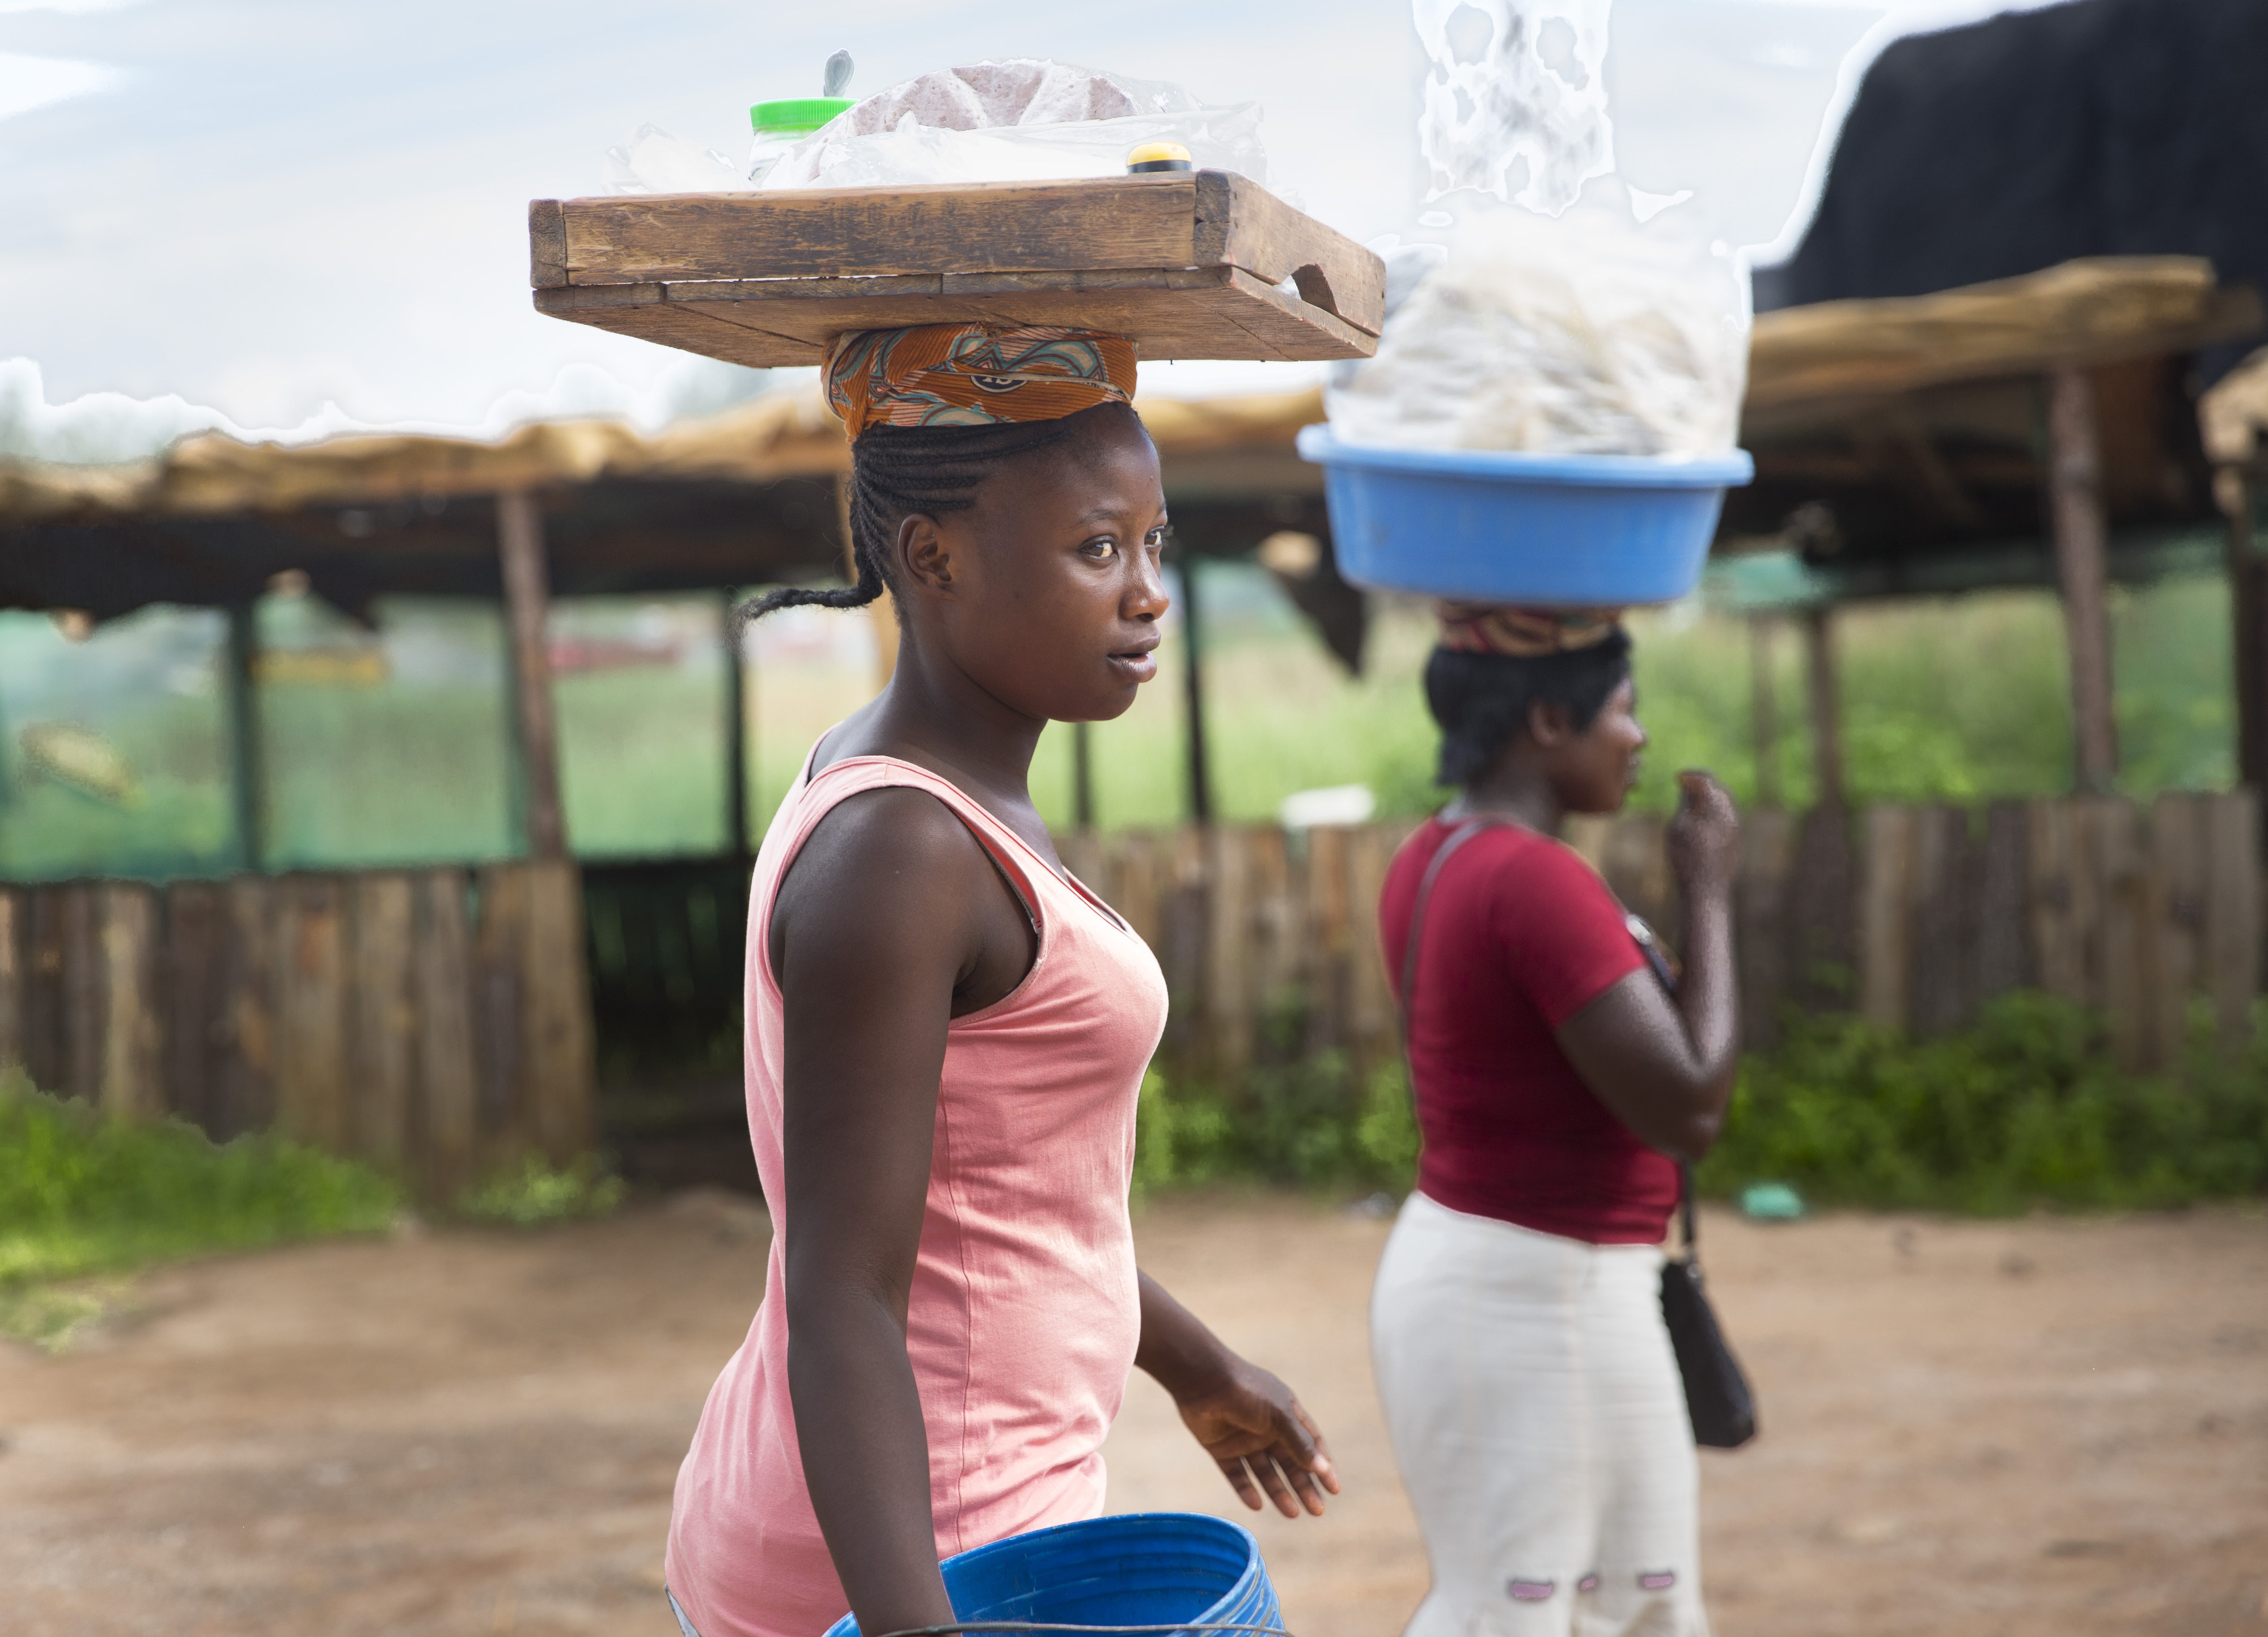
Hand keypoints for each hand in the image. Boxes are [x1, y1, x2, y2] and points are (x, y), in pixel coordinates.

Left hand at [1172, 1357, 1339, 1517]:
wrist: (1202, 1380)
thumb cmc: (1246, 1392)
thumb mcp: (1279, 1416)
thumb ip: (1299, 1443)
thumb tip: (1323, 1468)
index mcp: (1285, 1414)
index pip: (1310, 1444)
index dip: (1323, 1466)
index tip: (1334, 1490)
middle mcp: (1266, 1428)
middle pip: (1290, 1463)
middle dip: (1304, 1486)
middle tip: (1318, 1511)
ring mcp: (1243, 1440)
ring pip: (1265, 1472)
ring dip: (1279, 1492)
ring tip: (1293, 1513)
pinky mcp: (1221, 1449)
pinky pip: (1237, 1474)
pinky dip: (1246, 1490)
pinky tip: (1257, 1505)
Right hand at [1666, 769, 1739, 894]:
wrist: (1706, 889)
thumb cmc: (1686, 858)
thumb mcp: (1677, 826)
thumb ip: (1685, 802)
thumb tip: (1688, 785)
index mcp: (1715, 806)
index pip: (1705, 779)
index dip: (1690, 775)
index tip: (1677, 778)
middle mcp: (1730, 813)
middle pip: (1717, 788)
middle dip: (1701, 785)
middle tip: (1683, 788)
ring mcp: (1735, 826)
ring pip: (1723, 803)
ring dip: (1708, 799)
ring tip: (1689, 807)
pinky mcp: (1736, 839)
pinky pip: (1726, 817)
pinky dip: (1713, 813)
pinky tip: (1699, 824)